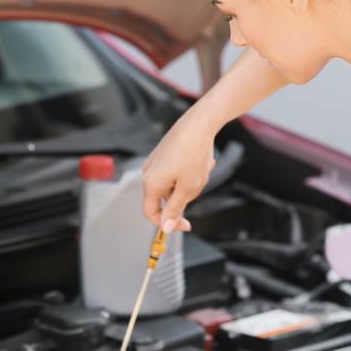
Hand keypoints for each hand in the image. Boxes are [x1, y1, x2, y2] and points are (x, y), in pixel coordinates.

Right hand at [141, 109, 217, 232]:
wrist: (199, 123)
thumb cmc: (194, 153)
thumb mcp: (187, 188)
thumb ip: (175, 209)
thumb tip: (165, 227)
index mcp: (150, 183)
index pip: (151, 212)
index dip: (168, 222)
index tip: (186, 224)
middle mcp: (148, 172)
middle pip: (165, 198)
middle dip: (185, 195)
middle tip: (199, 182)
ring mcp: (156, 162)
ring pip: (174, 185)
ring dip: (190, 182)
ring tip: (202, 169)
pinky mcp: (164, 154)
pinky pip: (176, 172)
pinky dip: (189, 172)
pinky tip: (200, 161)